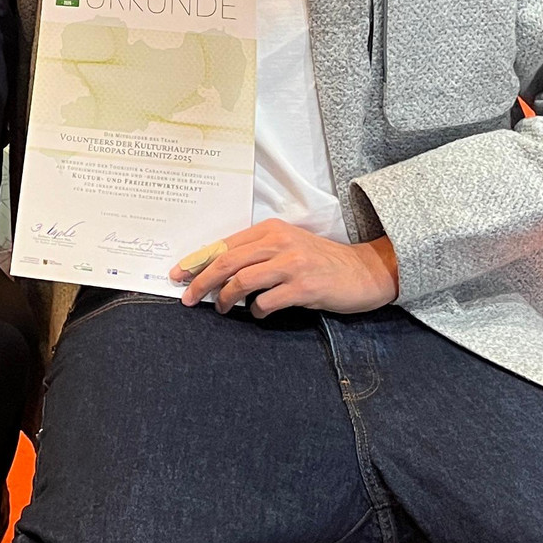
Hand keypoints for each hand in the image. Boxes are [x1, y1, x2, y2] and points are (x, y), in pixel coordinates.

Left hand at [175, 222, 399, 318]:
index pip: (225, 245)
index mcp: (271, 229)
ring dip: (226, 300)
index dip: (198, 261)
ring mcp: (292, 264)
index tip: (179, 275)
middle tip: (188, 298)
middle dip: (201, 282)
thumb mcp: (287, 247)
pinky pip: (266, 302)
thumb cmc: (321, 262)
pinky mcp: (303, 287)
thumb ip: (257, 254)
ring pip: (241, 282)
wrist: (364, 272)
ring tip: (223, 310)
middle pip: (227, 262)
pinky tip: (261, 314)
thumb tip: (217, 273)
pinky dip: (257, 312)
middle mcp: (279, 242)